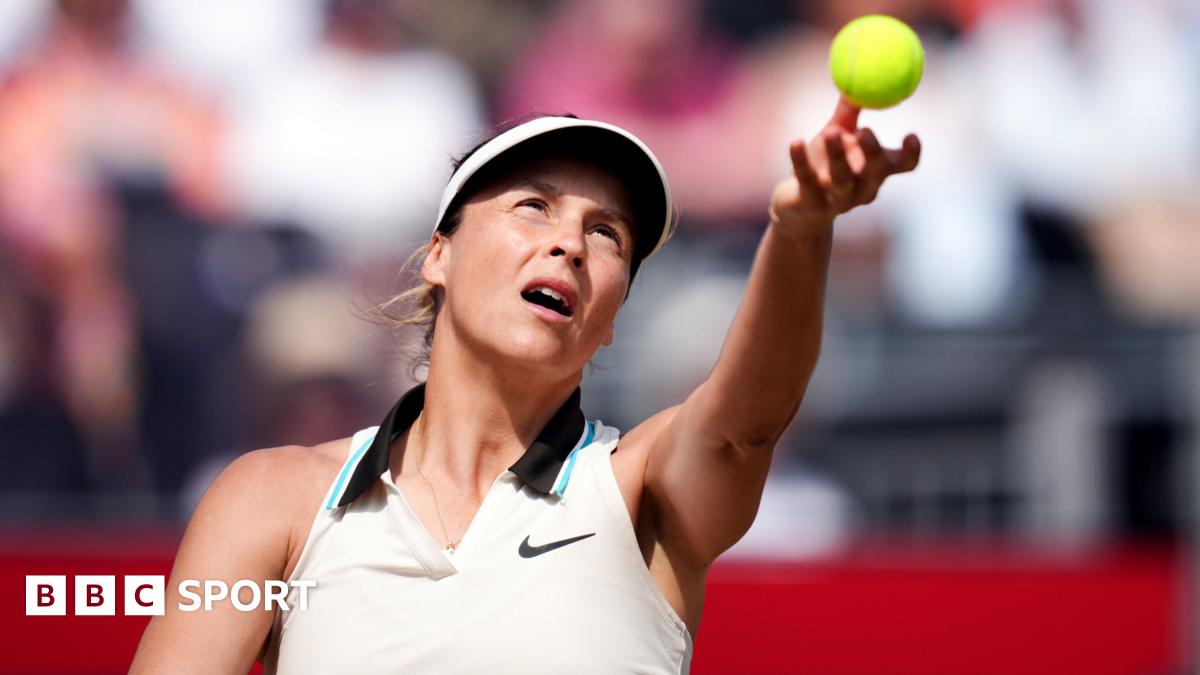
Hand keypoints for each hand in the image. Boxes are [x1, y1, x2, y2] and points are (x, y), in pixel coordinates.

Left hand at [769, 97, 920, 233]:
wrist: (798, 205)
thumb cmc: (824, 164)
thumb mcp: (838, 133)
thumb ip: (850, 109)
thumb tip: (860, 72)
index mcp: (876, 171)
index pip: (902, 166)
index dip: (910, 154)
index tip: (911, 134)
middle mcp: (862, 188)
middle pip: (875, 173)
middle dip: (873, 152)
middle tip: (866, 129)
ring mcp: (837, 199)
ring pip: (842, 179)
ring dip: (837, 156)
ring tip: (830, 132)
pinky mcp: (811, 203)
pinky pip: (806, 180)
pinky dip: (800, 160)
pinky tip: (795, 141)